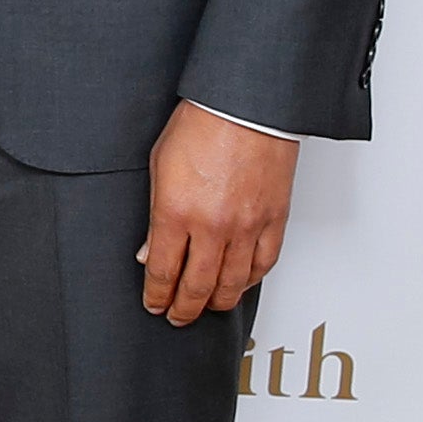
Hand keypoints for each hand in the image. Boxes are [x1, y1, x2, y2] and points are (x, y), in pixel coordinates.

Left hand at [138, 102, 294, 323]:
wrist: (246, 104)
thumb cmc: (201, 124)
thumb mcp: (159, 166)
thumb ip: (154, 215)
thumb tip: (148, 251)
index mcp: (175, 212)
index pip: (162, 272)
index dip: (155, 295)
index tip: (153, 304)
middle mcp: (212, 226)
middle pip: (196, 288)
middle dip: (182, 309)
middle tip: (176, 317)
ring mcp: (246, 226)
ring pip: (231, 284)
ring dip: (215, 302)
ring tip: (204, 307)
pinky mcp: (274, 220)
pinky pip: (262, 264)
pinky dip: (248, 281)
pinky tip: (238, 285)